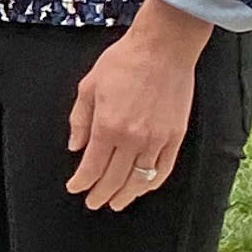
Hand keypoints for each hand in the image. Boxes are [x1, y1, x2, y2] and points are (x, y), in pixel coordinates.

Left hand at [68, 0, 210, 211]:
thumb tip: (75, 148)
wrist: (163, 48)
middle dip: (100, 194)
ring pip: (140, 179)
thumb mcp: (88, 87)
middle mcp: (133, 137)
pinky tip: (142, 188)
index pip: (92, 166)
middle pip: (114, 178)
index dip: (82, 182)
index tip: (75, 188)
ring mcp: (157, 139)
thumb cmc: (123, 62)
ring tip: (115, 203)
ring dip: (126, 195)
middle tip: (93, 202)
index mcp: (107, 126)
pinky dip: (152, 183)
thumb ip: (80, 121)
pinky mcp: (176, 136)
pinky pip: (164, 168)